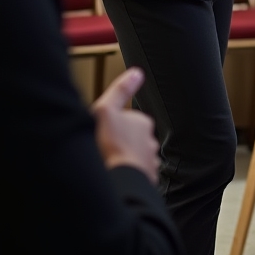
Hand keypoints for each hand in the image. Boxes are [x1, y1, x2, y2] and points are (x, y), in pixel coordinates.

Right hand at [92, 67, 159, 183]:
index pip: (128, 119)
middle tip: (104, 150)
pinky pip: (136, 175)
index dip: (114, 126)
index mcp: (142, 122)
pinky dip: (128, 176)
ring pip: (136, 158)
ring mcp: (150, 162)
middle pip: (133, 139)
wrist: (119, 182)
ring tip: (109, 165)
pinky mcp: (147, 180)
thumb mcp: (107, 110)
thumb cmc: (110, 147)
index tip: (104, 133)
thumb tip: (137, 73)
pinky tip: (116, 177)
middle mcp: (150, 141)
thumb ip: (121, 90)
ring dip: (125, 161)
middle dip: (122, 144)